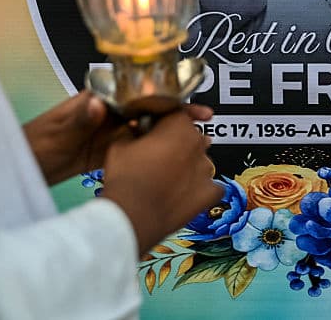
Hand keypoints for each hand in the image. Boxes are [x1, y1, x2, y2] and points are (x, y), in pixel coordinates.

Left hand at [23, 92, 214, 186]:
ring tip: (199, 140)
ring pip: (149, 129)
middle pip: (151, 108)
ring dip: (173, 133)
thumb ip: (80, 118)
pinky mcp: (112, 152)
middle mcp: (111, 112)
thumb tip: (99, 105)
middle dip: (178, 112)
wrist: (23, 167)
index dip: (166, 94)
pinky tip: (176, 157)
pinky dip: (159, 151)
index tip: (188, 98)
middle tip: (205, 119)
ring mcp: (113, 132)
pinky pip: (140, 149)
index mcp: (101, 98)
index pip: (140, 91)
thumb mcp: (58, 130)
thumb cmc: (36, 143)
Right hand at [101, 110, 223, 254]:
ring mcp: (206, 168)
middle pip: (189, 136)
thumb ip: (133, 131)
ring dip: (188, 165)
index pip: (175, 115)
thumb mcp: (119, 144)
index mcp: (178, 126)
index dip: (161, 124)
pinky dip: (200, 188)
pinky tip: (184, 193)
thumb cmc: (126, 181)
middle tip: (156, 157)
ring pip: (200, 160)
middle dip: (175, 144)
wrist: (132, 216)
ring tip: (167, 178)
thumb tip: (136, 131)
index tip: (153, 132)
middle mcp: (197, 143)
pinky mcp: (211, 192)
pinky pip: (211, 185)